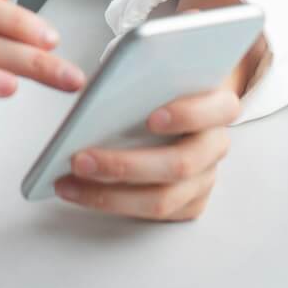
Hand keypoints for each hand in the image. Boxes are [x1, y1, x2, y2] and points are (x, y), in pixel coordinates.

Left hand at [50, 82, 237, 220]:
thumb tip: (98, 96)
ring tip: (68, 182)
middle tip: (80, 159)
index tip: (151, 117)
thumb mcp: (157, 72)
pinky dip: (111, 203)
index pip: (217, 111)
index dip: (186, 115)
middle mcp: (215, 145)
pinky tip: (78, 190)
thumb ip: (142, 80)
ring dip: (109, 195)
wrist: (178, 105)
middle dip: (125, 165)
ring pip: (162, 200)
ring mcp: (205, 178)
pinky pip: (152, 214)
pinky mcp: (189, 203)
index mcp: (219, 106)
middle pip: (180, 165)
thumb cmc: (162, 86)